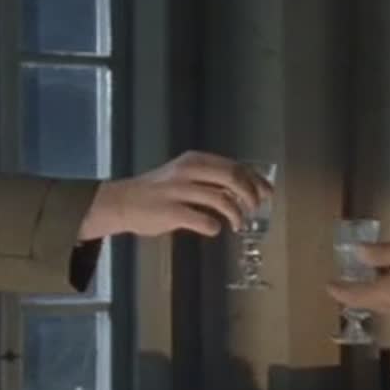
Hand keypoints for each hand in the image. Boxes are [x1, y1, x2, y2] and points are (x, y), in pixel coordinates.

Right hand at [79, 151, 273, 238]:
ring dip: (236, 215)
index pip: (235, 166)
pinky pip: (204, 220)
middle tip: (255, 209)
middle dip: (251, 195)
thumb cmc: (158, 191)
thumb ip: (210, 179)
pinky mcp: (171, 212)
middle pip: (233, 178)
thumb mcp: (185, 175)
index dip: (256, 181)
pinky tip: (214, 229)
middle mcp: (189, 171)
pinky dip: (214, 226)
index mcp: (195, 160)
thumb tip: (245, 189)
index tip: (267, 194)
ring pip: (222, 199)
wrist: (122, 202)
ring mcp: (179, 191)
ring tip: (238, 225)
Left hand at [326, 239, 389, 321]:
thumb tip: (357, 252)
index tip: (327, 284)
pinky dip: (387, 295)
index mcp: (388, 292)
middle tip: (342, 282)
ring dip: (370, 294)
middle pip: (366, 303)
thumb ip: (384, 253)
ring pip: (381, 305)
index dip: (339, 290)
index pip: (354, 296)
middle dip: (352, 294)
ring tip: (367, 278)